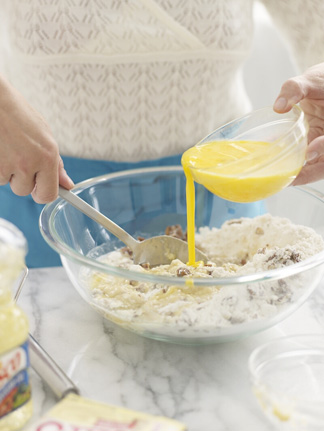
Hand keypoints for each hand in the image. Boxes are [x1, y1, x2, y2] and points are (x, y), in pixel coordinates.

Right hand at [0, 75, 73, 202]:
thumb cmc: (18, 114)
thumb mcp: (45, 136)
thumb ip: (56, 164)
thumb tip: (67, 185)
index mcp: (47, 157)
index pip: (48, 195)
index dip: (43, 193)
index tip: (40, 189)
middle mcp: (28, 164)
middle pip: (25, 191)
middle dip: (22, 179)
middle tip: (20, 157)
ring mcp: (7, 165)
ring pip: (9, 183)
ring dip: (8, 172)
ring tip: (8, 148)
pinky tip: (0, 149)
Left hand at [273, 62, 323, 184]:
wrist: (323, 87)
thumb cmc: (322, 83)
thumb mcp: (313, 81)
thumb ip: (296, 88)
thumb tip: (278, 106)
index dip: (323, 148)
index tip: (310, 153)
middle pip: (323, 165)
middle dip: (307, 174)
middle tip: (287, 181)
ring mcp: (321, 145)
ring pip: (314, 167)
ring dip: (297, 175)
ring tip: (275, 179)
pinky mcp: (313, 148)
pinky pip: (304, 162)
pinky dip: (290, 166)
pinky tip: (273, 167)